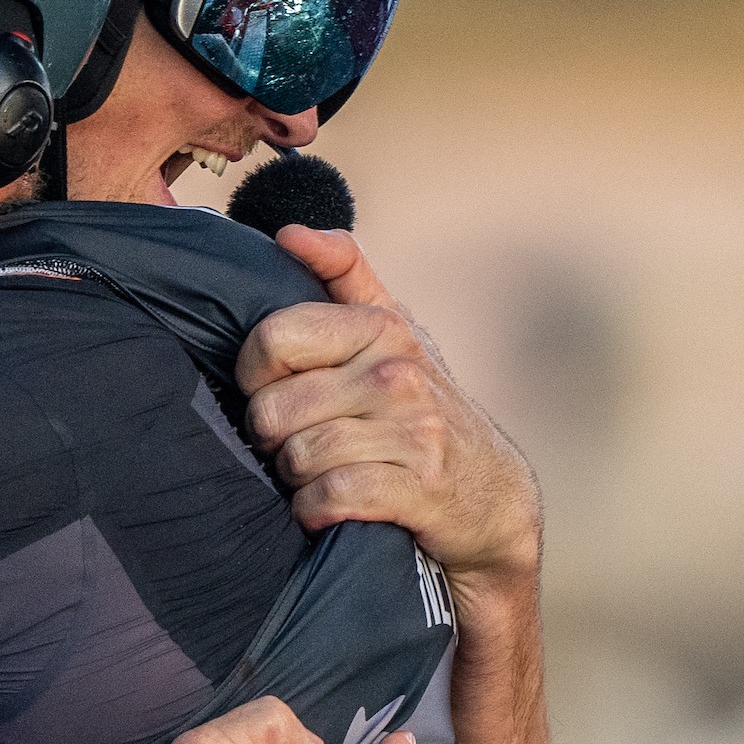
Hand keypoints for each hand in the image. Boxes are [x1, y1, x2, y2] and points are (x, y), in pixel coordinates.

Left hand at [237, 227, 541, 589]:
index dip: (253, 372)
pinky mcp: (418, 489)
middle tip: (298, 441)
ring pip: (296, 456)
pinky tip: (330, 506)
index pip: (272, 337)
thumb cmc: (421, 408)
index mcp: (381, 327)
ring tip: (321, 471)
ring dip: (296, 476)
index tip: (269, 387)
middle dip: (273, 435)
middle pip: (272, 409)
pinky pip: (327, 497)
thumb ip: (342, 275)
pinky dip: (316, 510)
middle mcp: (398, 373)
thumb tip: (290, 233)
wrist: (491, 497)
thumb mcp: (392, 334)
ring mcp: (413, 431)